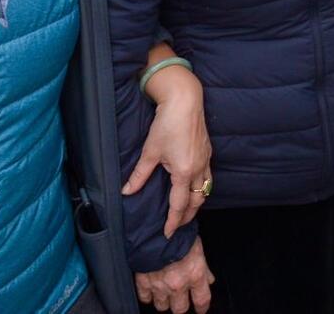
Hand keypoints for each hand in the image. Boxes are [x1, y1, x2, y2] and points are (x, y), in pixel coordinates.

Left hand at [127, 65, 212, 237]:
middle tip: (176, 226)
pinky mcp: (207, 152)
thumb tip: (126, 192)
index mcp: (184, 172)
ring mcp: (205, 160)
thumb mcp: (150, 152)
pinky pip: (208, 177)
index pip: (179, 205)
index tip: (168, 234)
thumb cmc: (167, 124)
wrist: (185, 100)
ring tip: (185, 211)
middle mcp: (198, 169)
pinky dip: (201, 188)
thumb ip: (139, 175)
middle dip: (186, 216)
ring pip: (205, 190)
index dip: (173, 222)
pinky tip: (193, 187)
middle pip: (196, 201)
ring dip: (196, 203)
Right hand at [135, 238, 213, 312]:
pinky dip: (148, 296)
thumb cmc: (179, 234)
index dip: (202, 308)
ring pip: (162, 306)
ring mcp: (160, 285)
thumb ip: (204, 268)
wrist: (155, 227)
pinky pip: (145, 299)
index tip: (201, 310)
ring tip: (165, 293)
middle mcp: (178, 284)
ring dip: (164, 301)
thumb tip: (209, 279)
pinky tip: (151, 289)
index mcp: (195, 275)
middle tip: (181, 301)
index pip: (202, 301)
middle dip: (181, 307)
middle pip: (180, 309)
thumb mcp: (198, 248)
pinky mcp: (144, 282)